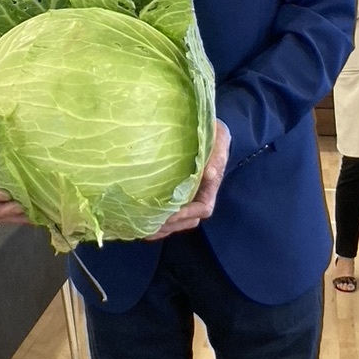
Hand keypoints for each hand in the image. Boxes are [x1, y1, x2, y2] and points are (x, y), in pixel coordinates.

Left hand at [146, 120, 230, 240]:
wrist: (205, 126)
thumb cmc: (211, 131)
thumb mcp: (218, 137)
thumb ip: (216, 155)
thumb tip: (210, 174)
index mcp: (211, 184)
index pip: (203, 208)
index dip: (187, 214)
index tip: (169, 214)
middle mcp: (200, 193)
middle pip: (189, 220)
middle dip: (171, 226)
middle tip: (149, 229)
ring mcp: (188, 194)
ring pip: (179, 220)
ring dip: (163, 228)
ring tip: (142, 231)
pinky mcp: (175, 192)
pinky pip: (169, 211)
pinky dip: (157, 219)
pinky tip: (140, 221)